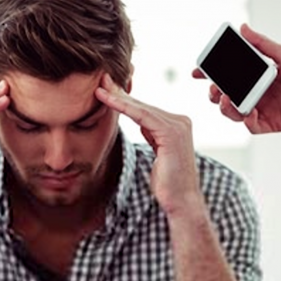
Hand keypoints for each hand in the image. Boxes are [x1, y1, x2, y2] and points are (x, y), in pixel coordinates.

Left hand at [95, 74, 200, 214]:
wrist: (180, 201)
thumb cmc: (167, 182)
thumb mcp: (158, 152)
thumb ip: (153, 135)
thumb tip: (144, 123)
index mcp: (177, 125)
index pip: (146, 109)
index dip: (125, 99)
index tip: (107, 90)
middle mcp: (180, 121)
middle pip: (143, 105)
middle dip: (120, 93)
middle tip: (101, 79)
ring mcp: (178, 125)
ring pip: (141, 108)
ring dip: (118, 98)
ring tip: (100, 88)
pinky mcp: (171, 133)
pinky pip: (142, 116)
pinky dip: (124, 107)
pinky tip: (109, 100)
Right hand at [191, 23, 280, 134]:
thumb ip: (262, 44)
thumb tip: (243, 28)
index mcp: (255, 76)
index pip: (227, 75)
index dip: (209, 74)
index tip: (198, 71)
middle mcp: (254, 93)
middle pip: (224, 95)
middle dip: (213, 92)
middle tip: (213, 88)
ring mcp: (259, 109)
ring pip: (232, 111)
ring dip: (224, 106)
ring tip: (224, 98)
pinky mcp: (267, 123)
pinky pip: (249, 124)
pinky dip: (243, 118)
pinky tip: (247, 111)